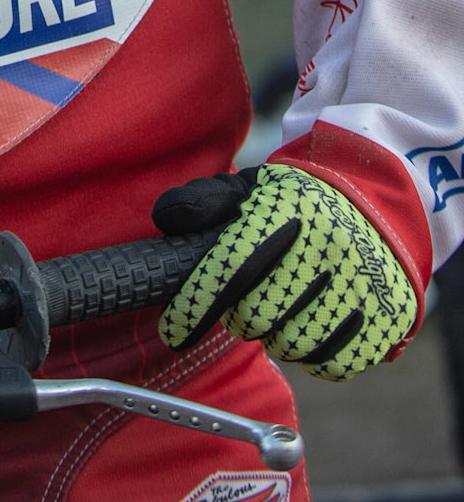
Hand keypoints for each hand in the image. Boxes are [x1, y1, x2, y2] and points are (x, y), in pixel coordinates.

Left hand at [154, 164, 415, 380]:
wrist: (382, 202)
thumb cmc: (302, 202)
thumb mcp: (255, 188)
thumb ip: (206, 200)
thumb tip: (165, 219)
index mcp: (290, 209)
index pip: (230, 267)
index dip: (195, 305)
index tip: (173, 329)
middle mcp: (329, 246)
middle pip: (256, 316)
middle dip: (239, 317)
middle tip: (244, 303)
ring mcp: (362, 285)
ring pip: (291, 345)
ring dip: (275, 337)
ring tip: (283, 308)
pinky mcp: (387, 320)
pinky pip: (330, 364)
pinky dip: (313, 356)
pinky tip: (311, 325)